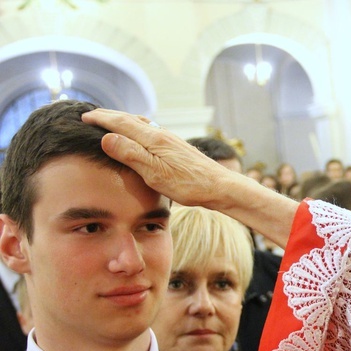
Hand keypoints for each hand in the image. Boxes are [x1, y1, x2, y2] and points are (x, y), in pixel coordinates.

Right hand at [81, 109, 238, 209]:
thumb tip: (106, 136)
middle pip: (130, 119)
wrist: (220, 187)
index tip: (83, 116)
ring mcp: (171, 140)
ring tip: (112, 122)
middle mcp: (162, 134)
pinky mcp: (177, 148)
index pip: (121, 123)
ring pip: (142, 124)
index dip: (101, 119)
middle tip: (91, 115)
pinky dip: (137, 129)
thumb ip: (131, 154)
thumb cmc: (189, 184)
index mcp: (153, 139)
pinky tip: (141, 137)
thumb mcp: (155, 173)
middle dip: (109, 116)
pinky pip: (151, 131)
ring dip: (123, 121)